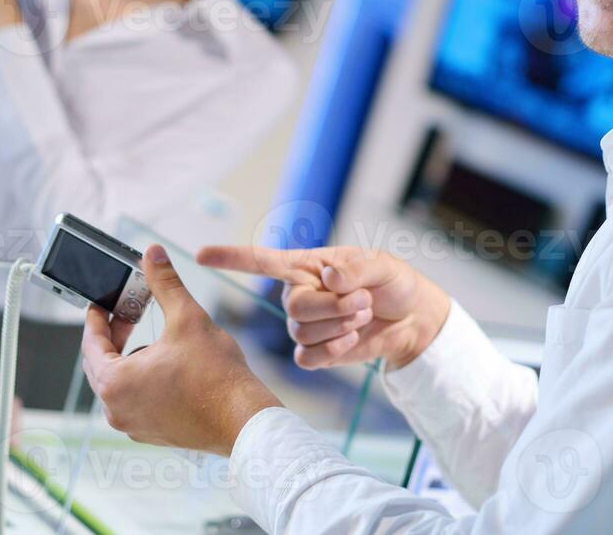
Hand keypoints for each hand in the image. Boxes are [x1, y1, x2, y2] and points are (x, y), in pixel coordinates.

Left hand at [82, 245, 281, 456]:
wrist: (243, 418)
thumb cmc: (215, 375)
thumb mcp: (187, 318)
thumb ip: (165, 282)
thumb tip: (153, 254)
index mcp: (115, 382)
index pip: (90, 343)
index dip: (96, 317)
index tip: (101, 303)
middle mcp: (116, 409)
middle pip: (100, 364)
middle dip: (112, 336)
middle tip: (128, 314)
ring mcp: (133, 424)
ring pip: (117, 384)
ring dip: (127, 359)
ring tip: (151, 340)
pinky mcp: (150, 432)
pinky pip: (134, 401)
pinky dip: (140, 380)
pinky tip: (164, 366)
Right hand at [197, 245, 450, 371]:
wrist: (413, 318)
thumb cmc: (393, 282)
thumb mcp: (380, 265)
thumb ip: (355, 268)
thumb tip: (328, 276)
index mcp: (305, 266)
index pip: (260, 261)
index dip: (230, 257)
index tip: (200, 254)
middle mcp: (298, 294)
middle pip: (295, 307)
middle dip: (334, 306)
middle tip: (363, 300)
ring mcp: (305, 326)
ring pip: (302, 332)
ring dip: (340, 326)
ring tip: (363, 314)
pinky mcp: (317, 352)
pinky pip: (307, 358)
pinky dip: (332, 350)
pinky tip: (350, 340)